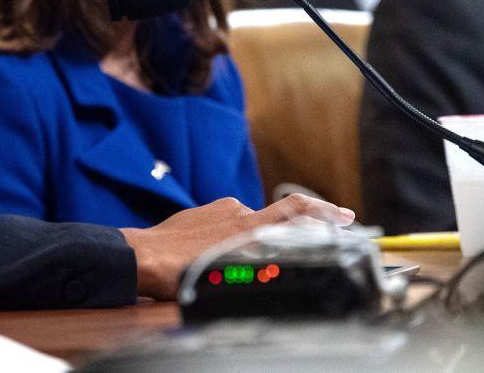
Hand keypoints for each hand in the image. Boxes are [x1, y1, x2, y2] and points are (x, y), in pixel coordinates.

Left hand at [119, 195, 353, 299]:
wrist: (139, 256)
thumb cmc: (178, 272)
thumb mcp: (225, 275)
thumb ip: (256, 263)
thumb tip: (276, 263)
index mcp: (246, 225)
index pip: (293, 210)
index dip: (323, 212)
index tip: (345, 216)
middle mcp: (234, 211)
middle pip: (272, 223)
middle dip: (280, 241)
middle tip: (280, 260)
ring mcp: (216, 209)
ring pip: (245, 227)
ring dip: (247, 244)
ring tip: (230, 269)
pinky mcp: (201, 212)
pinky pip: (223, 225)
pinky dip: (226, 239)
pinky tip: (211, 257)